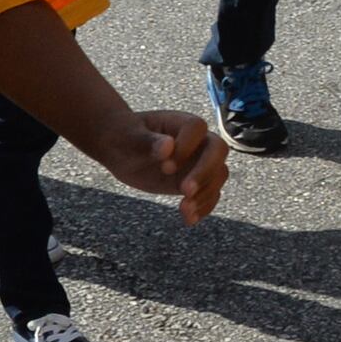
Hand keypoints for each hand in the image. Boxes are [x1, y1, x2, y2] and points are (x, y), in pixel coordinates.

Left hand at [83, 108, 229, 223]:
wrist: (122, 149)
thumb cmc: (124, 136)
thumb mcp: (129, 138)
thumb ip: (147, 141)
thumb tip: (168, 146)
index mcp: (180, 122)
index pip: (197, 127)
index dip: (187, 147)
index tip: (166, 167)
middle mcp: (196, 140)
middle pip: (218, 150)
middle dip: (205, 172)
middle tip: (184, 191)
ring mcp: (198, 161)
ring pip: (218, 174)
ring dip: (205, 194)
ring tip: (185, 210)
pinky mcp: (196, 181)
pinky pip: (210, 193)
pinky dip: (204, 207)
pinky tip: (189, 220)